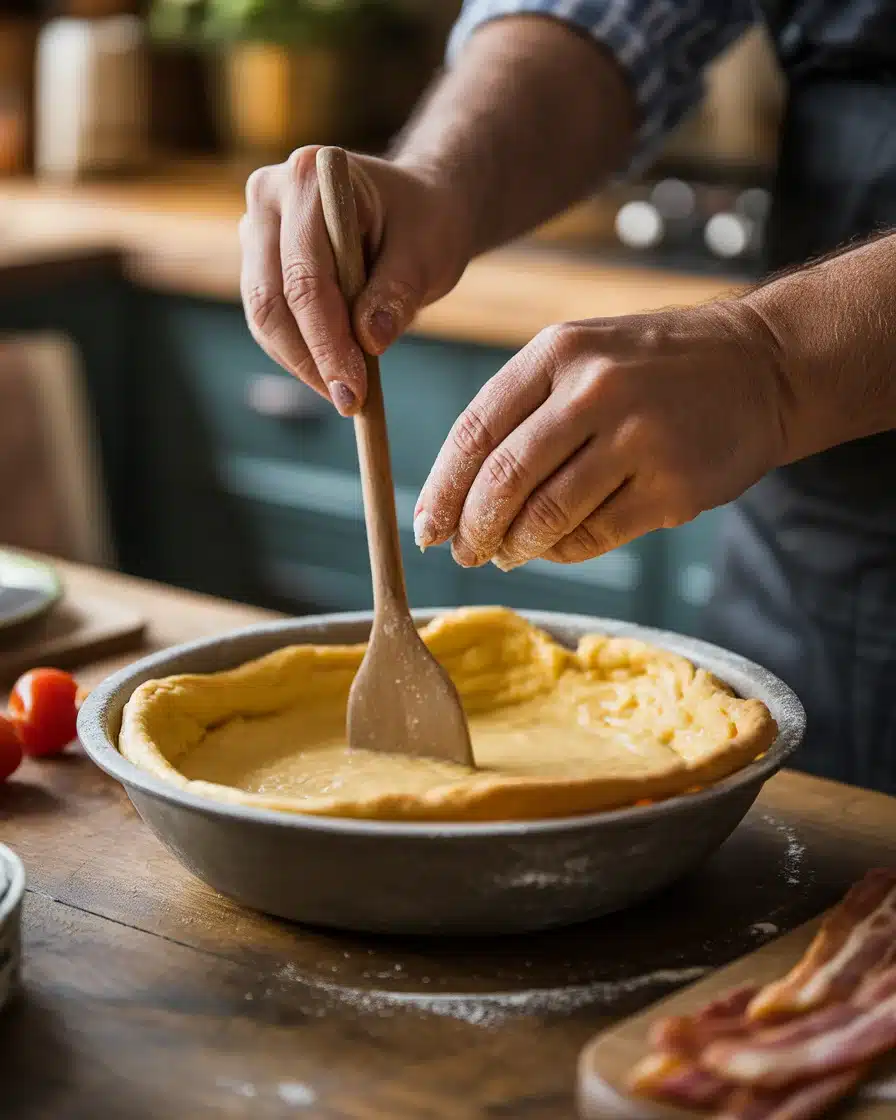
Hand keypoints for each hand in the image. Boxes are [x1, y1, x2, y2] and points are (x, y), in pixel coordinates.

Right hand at [240, 146, 469, 415]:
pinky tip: (333, 374)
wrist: (416, 209)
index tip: (354, 390)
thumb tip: (369, 340)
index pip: (305, 277)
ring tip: (347, 394)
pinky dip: (299, 354)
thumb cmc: (425, 223)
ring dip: (302, 363)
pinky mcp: (258, 262)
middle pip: (270, 299)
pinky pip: (269, 321)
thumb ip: (397, 292)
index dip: (326, 341)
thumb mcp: (428, 252)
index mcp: (309, 178)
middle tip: (349, 403)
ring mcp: (256, 228)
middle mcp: (269, 196)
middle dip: (310, 359)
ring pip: (263, 315)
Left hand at [414, 304, 788, 567]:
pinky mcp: (674, 486)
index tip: (427, 526)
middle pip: (505, 480)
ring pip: (547, 516)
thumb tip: (458, 494)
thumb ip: (520, 411)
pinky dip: (563, 551)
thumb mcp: (581, 356)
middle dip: (473, 528)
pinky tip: (555, 547)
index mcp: (558, 353)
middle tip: (463, 554)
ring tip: (506, 554)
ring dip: (515, 547)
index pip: (476, 431)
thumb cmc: (651, 368)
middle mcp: (595, 391)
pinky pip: (595, 537)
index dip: (443, 488)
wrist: (760, 367)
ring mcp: (639, 439)